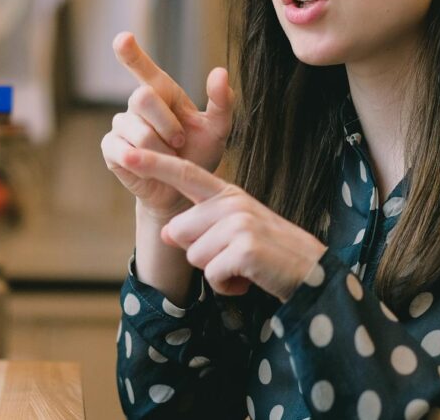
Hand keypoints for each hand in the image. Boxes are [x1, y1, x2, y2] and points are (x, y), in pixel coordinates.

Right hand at [101, 32, 233, 219]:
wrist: (183, 190)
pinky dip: (142, 161)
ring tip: (168, 159)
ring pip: (137, 130)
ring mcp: (121, 125)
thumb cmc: (199, 155)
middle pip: (142, 98)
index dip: (131, 53)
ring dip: (160, 149)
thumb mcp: (217, 129)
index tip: (123, 38)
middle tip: (180, 143)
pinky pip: (122, 149)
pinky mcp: (110, 148)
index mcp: (162, 92)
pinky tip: (148, 166)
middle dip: (166, 124)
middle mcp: (138, 104)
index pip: (142, 68)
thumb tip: (219, 71)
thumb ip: (221, 102)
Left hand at [120, 147, 327, 301]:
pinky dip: (228, 286)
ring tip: (244, 266)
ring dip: (215, 272)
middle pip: (178, 232)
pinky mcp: (245, 248)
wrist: (312, 272)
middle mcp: (232, 203)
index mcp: (228, 194)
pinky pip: (212, 275)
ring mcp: (239, 224)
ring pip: (194, 256)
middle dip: (199, 254)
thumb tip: (165, 232)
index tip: (127, 153)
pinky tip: (248, 278)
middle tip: (233, 256)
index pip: (185, 175)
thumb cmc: (269, 253)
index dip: (154, 164)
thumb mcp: (234, 232)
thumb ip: (200, 226)